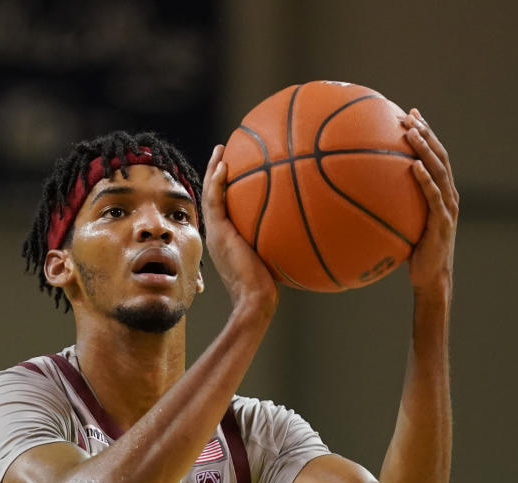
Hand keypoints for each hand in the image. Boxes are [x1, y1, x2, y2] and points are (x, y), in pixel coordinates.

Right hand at [202, 144, 278, 316]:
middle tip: (223, 152)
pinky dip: (217, 182)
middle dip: (217, 172)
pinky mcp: (218, 232)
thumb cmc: (269, 285)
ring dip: (214, 170)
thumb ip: (281, 239)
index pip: (225, 207)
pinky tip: (225, 165)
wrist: (255, 297)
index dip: (227, 188)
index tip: (236, 169)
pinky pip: (215, 201)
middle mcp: (218, 232)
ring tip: (220, 150)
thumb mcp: (275, 256)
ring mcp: (215, 232)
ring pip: (210, 194)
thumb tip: (307, 226)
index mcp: (228, 237)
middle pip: (213, 196)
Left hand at [401, 109, 458, 296]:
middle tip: (408, 116)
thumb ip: (392, 205)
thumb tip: (360, 191)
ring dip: (425, 150)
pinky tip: (414, 167)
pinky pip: (434, 198)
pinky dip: (425, 180)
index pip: (435, 155)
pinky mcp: (443, 223)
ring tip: (411, 133)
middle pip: (440, 156)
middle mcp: (449, 195)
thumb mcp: (402, 223)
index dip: (425, 133)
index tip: (410, 113)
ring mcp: (448, 208)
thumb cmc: (413, 251)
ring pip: (440, 171)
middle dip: (425, 133)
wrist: (430, 278)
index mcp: (441, 192)